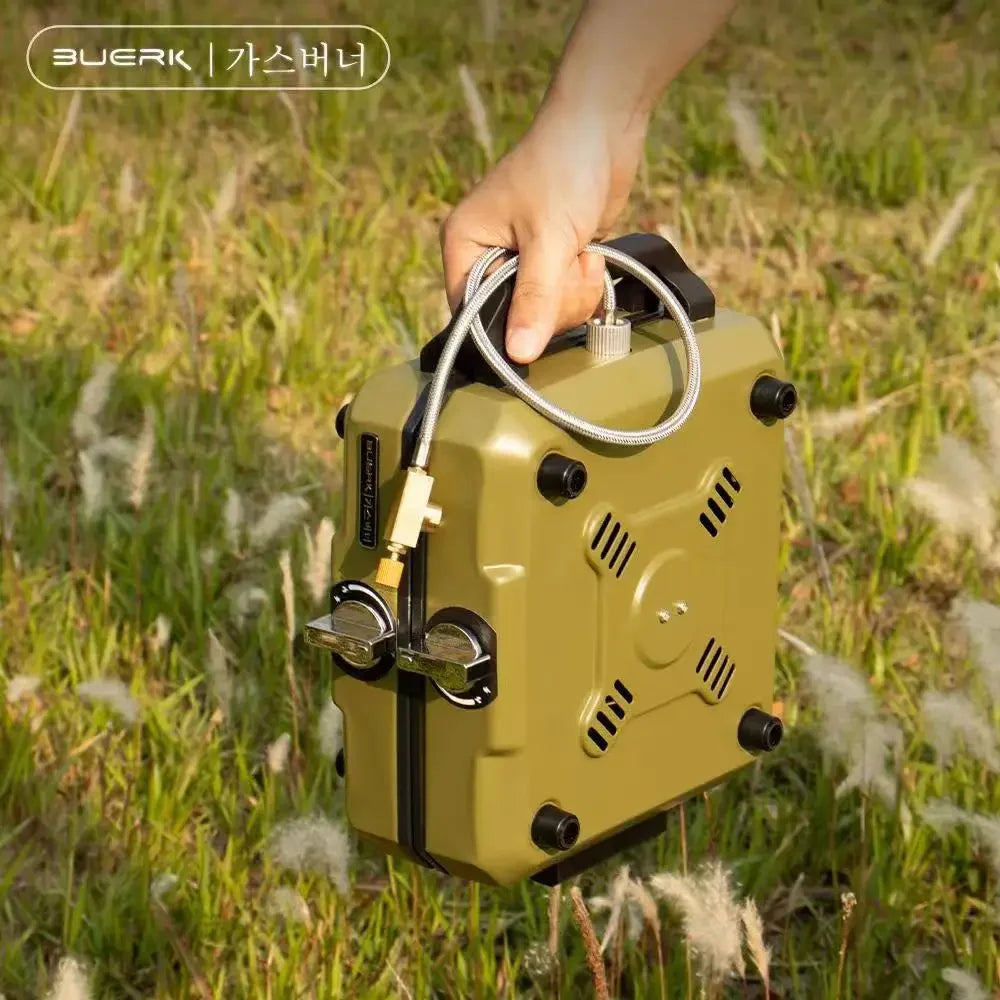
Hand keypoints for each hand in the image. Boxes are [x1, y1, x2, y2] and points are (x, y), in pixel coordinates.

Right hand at [439, 93, 647, 363]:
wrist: (604, 126)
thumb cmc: (563, 166)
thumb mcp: (548, 239)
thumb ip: (534, 300)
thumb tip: (519, 355)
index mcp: (464, 245)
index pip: (469, 313)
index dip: (502, 326)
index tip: (535, 318)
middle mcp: (487, 256)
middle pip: (511, 320)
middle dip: (550, 302)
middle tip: (566, 264)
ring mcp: (522, 262)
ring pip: (544, 315)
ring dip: (572, 291)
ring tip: (579, 252)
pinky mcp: (552, 263)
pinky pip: (565, 300)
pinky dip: (583, 283)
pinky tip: (588, 254)